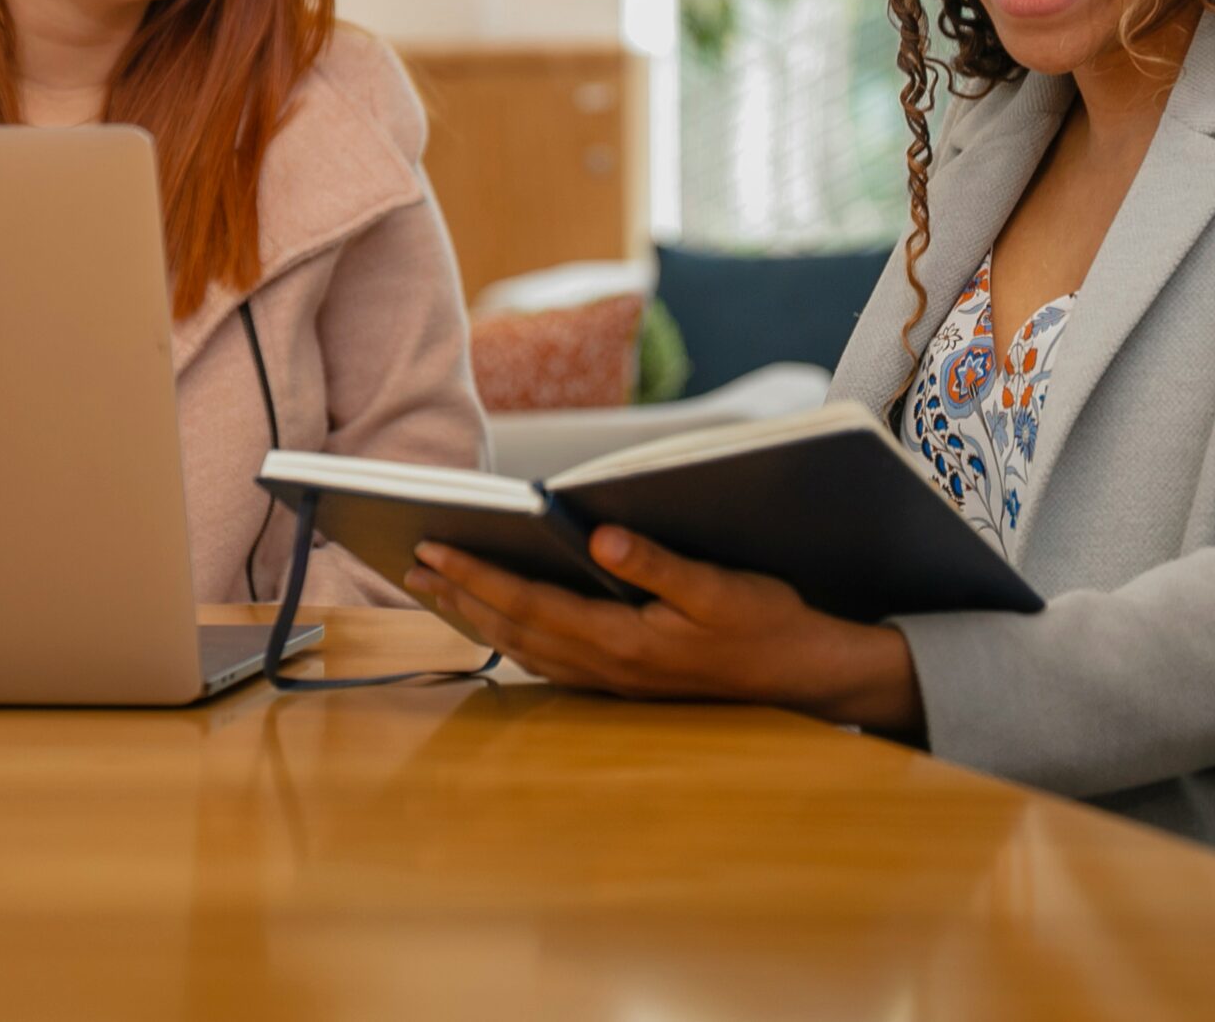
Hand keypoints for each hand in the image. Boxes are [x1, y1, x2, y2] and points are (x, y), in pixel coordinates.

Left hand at [405, 527, 921, 733]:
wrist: (804, 679)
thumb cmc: (765, 625)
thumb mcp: (719, 588)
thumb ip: (657, 563)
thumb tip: (600, 534)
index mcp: (623, 640)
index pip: (530, 603)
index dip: (477, 575)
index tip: (432, 546)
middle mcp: (606, 667)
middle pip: (513, 628)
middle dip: (459, 594)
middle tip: (410, 561)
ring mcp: (611, 680)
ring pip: (523, 648)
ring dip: (476, 617)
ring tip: (437, 586)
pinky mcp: (622, 680)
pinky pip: (546, 659)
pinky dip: (510, 635)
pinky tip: (497, 620)